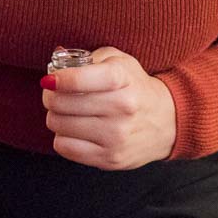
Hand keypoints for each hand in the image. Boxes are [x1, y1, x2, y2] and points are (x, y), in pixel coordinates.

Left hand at [40, 46, 176, 169]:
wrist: (167, 121)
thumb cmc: (134, 86)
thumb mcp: (119, 62)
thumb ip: (88, 59)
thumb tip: (55, 64)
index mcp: (122, 78)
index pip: (79, 78)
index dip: (58, 79)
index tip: (50, 79)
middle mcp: (122, 107)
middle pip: (61, 103)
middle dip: (50, 97)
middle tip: (54, 94)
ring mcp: (116, 135)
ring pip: (59, 125)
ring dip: (55, 117)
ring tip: (66, 113)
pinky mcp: (110, 158)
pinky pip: (65, 148)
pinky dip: (63, 138)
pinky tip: (74, 131)